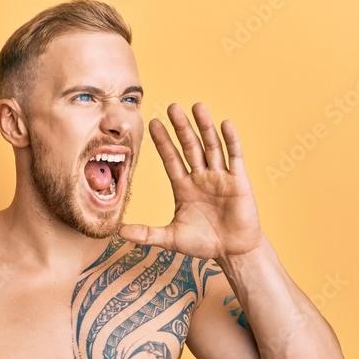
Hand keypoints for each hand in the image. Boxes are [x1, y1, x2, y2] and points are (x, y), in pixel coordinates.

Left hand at [119, 103, 263, 260]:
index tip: (153, 123)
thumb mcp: (171, 238)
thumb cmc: (204, 244)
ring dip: (205, 127)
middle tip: (172, 106)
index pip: (171, 158)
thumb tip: (119, 232)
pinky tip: (225, 124)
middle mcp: (201, 177)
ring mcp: (220, 177)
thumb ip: (147, 234)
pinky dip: (231, 140)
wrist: (233, 252)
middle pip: (189, 147)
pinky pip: (235, 157)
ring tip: (197, 106)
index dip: (162, 141)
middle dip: (181, 127)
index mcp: (184, 187)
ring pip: (211, 146)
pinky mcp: (239, 181)